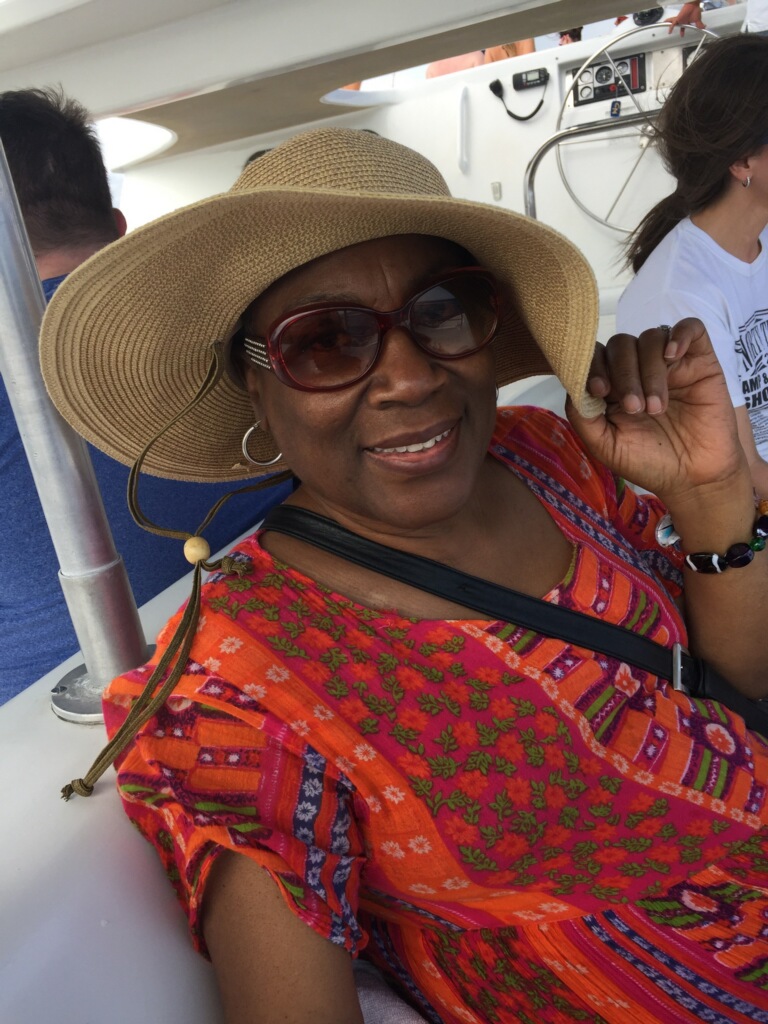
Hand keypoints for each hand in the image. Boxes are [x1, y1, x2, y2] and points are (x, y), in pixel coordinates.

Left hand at [565, 319, 747, 504]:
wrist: (694, 477)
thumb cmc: (648, 462)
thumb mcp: (605, 445)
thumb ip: (583, 416)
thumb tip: (572, 384)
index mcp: (611, 386)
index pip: (595, 357)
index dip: (592, 366)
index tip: (599, 390)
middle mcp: (637, 369)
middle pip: (621, 345)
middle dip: (623, 374)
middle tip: (634, 408)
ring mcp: (668, 362)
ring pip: (650, 338)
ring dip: (650, 371)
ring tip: (656, 408)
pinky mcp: (699, 360)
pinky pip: (690, 328)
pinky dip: (679, 335)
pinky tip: (673, 357)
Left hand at [666, 2, 704, 32]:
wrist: (693, 5)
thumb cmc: (695, 11)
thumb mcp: (698, 20)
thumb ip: (700, 25)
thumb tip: (704, 28)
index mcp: (687, 21)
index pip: (685, 27)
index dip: (683, 31)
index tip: (682, 34)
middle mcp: (683, 21)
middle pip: (680, 26)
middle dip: (679, 30)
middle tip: (679, 34)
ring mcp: (680, 20)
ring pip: (674, 24)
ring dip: (670, 26)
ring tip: (667, 29)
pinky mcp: (678, 19)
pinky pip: (673, 24)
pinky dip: (671, 28)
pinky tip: (669, 32)